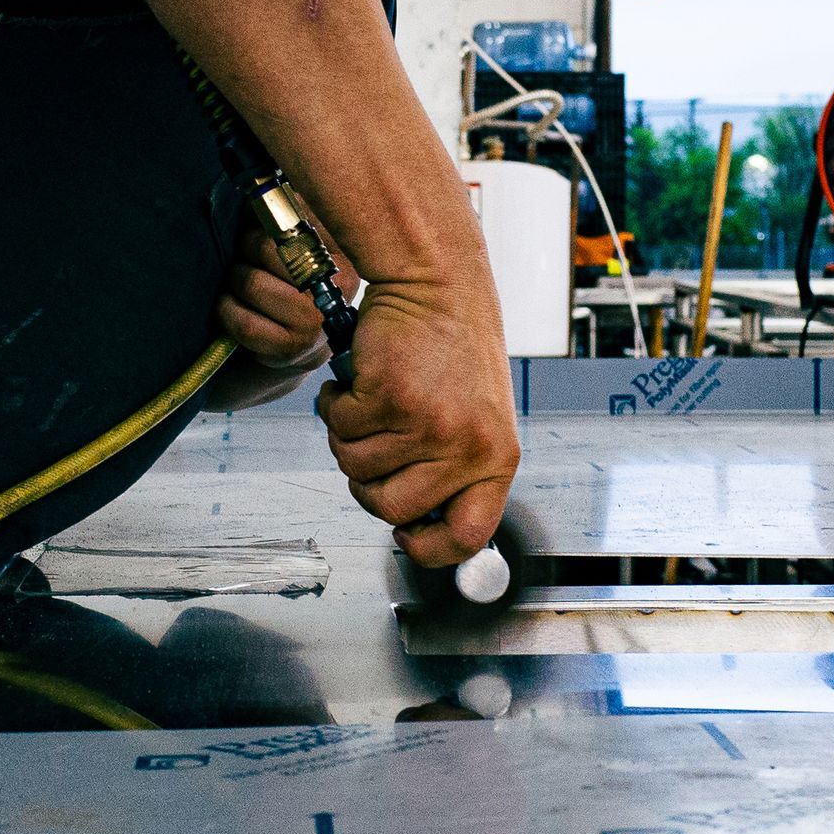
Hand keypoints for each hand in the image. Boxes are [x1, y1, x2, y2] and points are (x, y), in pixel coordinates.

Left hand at [216, 226, 356, 370]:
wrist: (295, 341)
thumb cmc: (289, 283)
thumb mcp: (294, 243)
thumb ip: (281, 213)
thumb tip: (254, 191)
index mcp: (340, 256)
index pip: (295, 219)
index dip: (265, 218)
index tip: (255, 223)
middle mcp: (334, 290)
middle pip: (269, 249)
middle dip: (244, 247)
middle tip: (241, 253)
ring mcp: (314, 324)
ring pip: (252, 284)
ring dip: (232, 278)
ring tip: (235, 278)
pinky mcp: (290, 350)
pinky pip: (244, 322)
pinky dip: (226, 310)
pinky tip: (228, 304)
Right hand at [317, 279, 519, 567]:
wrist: (438, 285)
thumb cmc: (452, 350)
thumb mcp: (475, 420)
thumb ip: (454, 471)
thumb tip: (415, 524)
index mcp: (497, 460)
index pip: (468, 536)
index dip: (430, 548)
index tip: (407, 536)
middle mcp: (468, 448)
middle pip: (391, 509)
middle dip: (368, 483)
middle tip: (375, 443)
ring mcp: (430, 425)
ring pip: (356, 467)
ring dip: (350, 436)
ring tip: (372, 401)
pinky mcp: (391, 397)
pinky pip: (341, 427)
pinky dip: (337, 405)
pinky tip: (357, 381)